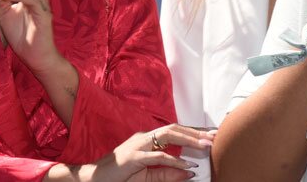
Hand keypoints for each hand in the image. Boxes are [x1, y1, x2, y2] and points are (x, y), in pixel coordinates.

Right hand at [92, 124, 215, 181]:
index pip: (174, 131)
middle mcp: (143, 138)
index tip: (211, 133)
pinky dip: (173, 159)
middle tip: (214, 137)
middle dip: (196, 132)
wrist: (91, 180)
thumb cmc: (118, 177)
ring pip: (167, 135)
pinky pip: (156, 156)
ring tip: (205, 145)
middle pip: (174, 129)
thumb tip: (189, 171)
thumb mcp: (147, 177)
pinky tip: (185, 163)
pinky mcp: (133, 157)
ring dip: (189, 140)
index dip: (193, 130)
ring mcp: (137, 146)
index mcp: (147, 140)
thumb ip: (167, 173)